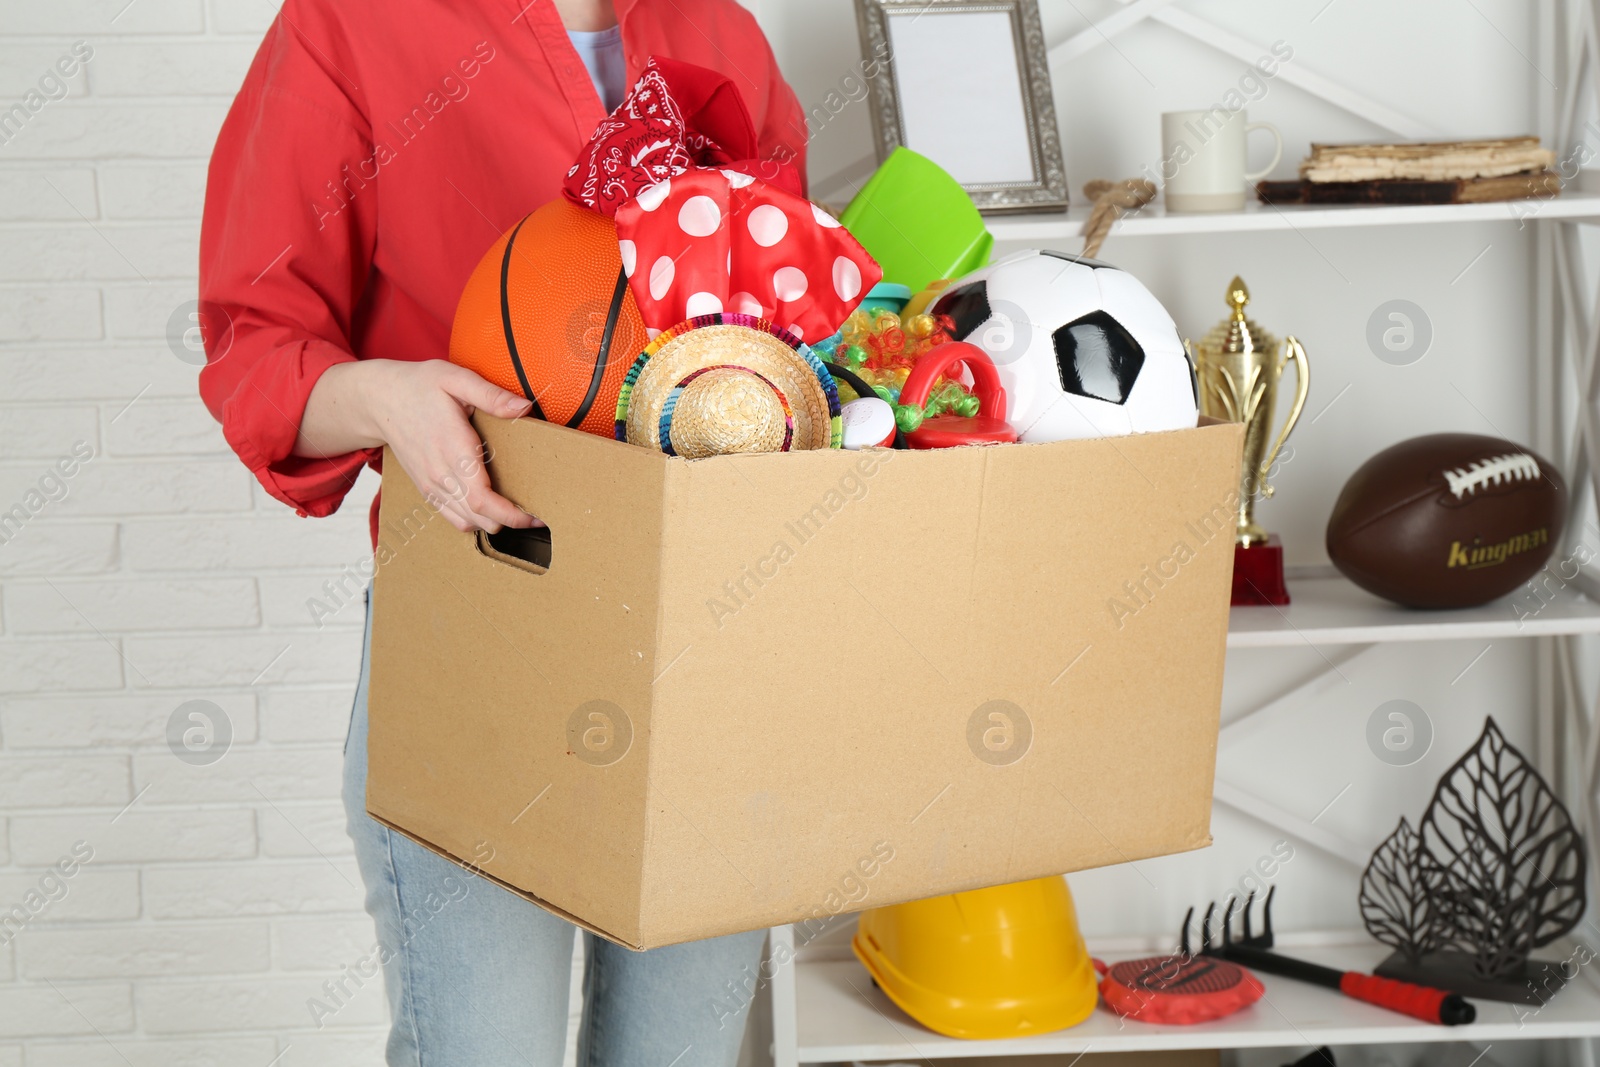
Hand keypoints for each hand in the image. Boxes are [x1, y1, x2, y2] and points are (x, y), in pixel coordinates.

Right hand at [297, 359, 538, 532]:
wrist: (379, 400)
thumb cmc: (418, 386)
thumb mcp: (455, 378)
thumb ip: (490, 395)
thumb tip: (524, 407)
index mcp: (454, 449)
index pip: (484, 500)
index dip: (512, 515)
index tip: (535, 515)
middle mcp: (441, 474)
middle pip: (480, 518)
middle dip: (511, 522)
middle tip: (536, 514)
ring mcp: (431, 484)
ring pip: (467, 522)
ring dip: (493, 523)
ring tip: (517, 512)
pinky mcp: (426, 488)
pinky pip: (452, 517)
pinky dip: (473, 520)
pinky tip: (489, 510)